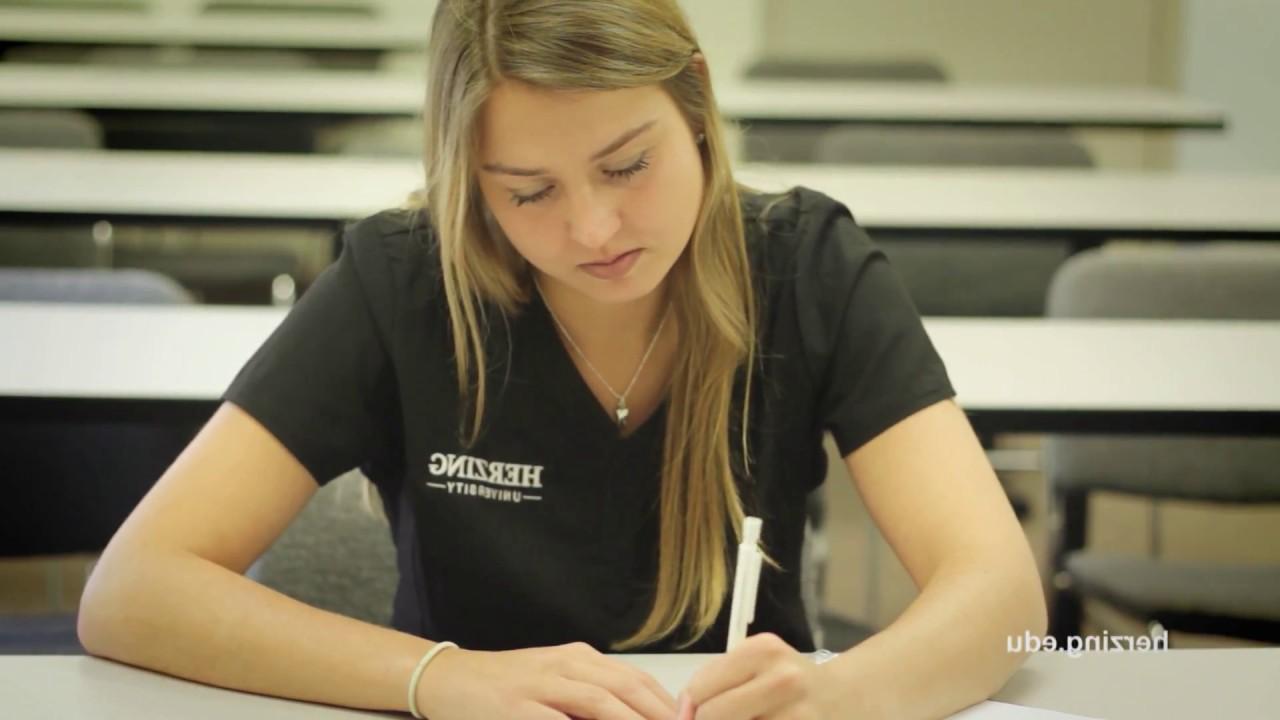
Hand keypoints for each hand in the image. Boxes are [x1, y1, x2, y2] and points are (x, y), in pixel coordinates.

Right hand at [415, 641, 676, 719]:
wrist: (449, 679)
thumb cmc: (506, 688)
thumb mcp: (555, 683)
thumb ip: (593, 699)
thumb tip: (640, 714)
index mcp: (581, 659)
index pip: (638, 681)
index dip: (668, 705)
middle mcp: (565, 666)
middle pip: (627, 690)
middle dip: (658, 715)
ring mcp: (540, 685)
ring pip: (600, 704)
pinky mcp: (517, 708)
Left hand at [677, 634, 836, 719]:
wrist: (845, 696)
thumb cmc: (787, 682)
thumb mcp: (754, 664)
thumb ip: (715, 681)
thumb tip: (683, 713)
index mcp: (763, 650)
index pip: (700, 689)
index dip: (689, 708)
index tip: (694, 714)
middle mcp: (783, 679)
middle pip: (713, 716)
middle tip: (715, 719)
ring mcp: (798, 714)